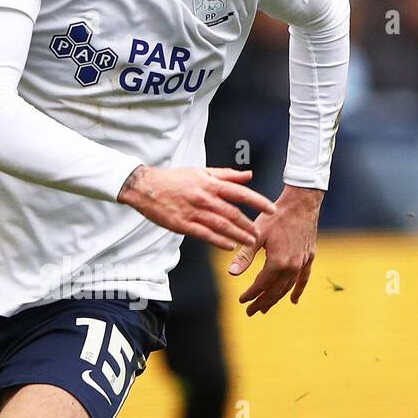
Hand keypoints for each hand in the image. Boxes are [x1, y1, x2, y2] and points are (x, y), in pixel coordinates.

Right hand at [117, 165, 275, 251]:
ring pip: (221, 226)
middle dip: (249, 225)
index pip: (240, 193)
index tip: (271, 210)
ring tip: (250, 242)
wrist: (146, 187)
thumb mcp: (201, 171)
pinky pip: (205, 235)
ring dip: (238, 235)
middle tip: (261, 233)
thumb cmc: (174, 179)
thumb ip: (226, 174)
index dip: (258, 202)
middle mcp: (204, 198)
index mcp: (210, 184)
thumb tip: (248, 175)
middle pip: (233, 213)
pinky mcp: (183, 225)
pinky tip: (229, 246)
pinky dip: (219, 241)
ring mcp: (193, 212)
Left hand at [227, 184, 322, 314]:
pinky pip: (303, 278)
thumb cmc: (276, 216)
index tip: (242, 301)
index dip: (251, 295)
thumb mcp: (257, 235)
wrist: (301, 203)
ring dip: (276, 299)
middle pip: (275, 291)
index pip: (261, 285)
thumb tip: (231, 273)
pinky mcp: (309, 257)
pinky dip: (298, 290)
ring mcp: (302, 262)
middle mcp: (292, 266)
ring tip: (265, 308)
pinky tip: (294, 301)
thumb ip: (245, 256)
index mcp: (278, 262)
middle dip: (262, 302)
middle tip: (250, 312)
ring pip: (288, 287)